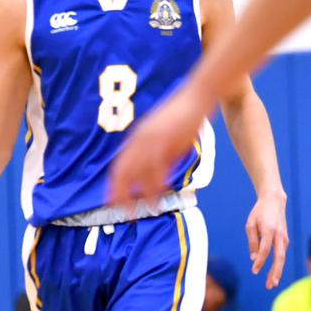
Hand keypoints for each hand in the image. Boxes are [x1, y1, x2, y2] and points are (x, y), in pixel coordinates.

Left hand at [109, 84, 207, 204]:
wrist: (197, 96)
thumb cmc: (184, 115)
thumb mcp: (164, 135)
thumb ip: (157, 153)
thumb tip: (155, 175)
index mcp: (137, 137)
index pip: (119, 166)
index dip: (115, 187)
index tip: (113, 202)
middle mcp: (140, 139)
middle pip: (123, 172)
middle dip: (122, 195)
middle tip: (126, 214)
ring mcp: (152, 140)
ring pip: (141, 174)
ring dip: (144, 195)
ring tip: (149, 210)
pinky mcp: (167, 142)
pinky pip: (158, 169)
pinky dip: (158, 186)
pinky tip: (161, 196)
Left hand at [245, 192, 288, 287]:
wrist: (274, 201)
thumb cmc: (259, 213)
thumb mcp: (250, 224)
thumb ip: (253, 241)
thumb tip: (254, 258)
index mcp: (269, 230)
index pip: (265, 250)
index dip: (260, 261)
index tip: (254, 271)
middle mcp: (279, 235)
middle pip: (279, 257)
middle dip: (275, 272)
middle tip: (271, 285)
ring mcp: (284, 238)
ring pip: (282, 258)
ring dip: (277, 271)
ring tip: (271, 284)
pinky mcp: (285, 240)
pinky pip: (281, 254)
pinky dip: (278, 265)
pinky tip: (273, 274)